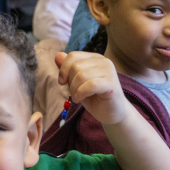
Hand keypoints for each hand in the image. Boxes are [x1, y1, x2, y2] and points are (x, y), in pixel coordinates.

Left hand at [55, 52, 169, 169]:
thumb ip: (68, 69)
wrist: (112, 113)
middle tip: (75, 93)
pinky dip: (81, 93)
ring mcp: (109, 71)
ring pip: (81, 75)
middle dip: (70, 82)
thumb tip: (57, 56)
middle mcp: (103, 61)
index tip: (62, 82)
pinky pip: (91, 85)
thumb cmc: (94, 97)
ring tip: (78, 97)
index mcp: (95, 58)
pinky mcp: (112, 83)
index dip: (63, 69)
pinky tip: (80, 99)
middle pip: (76, 66)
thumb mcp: (76, 83)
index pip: (73, 55)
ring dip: (75, 89)